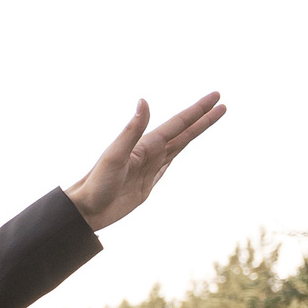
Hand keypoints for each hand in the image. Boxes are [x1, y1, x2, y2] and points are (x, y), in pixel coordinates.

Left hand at [65, 92, 224, 230]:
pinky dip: (180, 151)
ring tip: (211, 119)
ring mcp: (150, 166)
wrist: (86, 210)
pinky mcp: (148, 181)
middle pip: (183, 131)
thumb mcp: (115, 155)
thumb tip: (144, 102)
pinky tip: (182, 145)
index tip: (216, 97)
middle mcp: (150, 152)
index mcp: (146, 144)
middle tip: (221, 103)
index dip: (198, 111)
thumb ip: (132, 130)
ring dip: (195, 131)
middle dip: (202, 117)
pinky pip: (169, 162)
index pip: (178, 123)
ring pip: (179, 144)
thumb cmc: (97, 183)